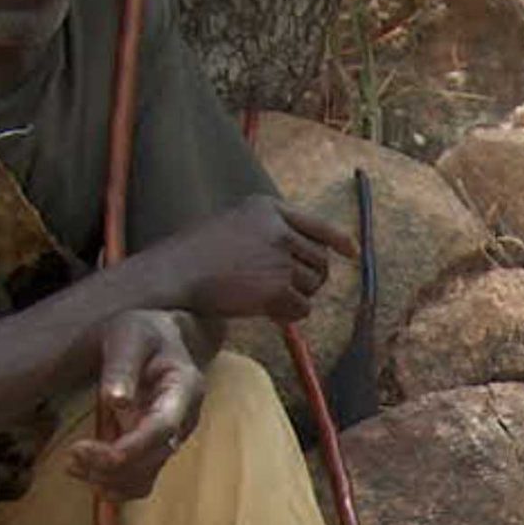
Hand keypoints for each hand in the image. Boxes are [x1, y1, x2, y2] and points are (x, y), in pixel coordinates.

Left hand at [69, 311, 205, 499]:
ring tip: (73, 464)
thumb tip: (115, 401)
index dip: (130, 446)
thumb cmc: (143, 331)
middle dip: (111, 465)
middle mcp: (184, 420)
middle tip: (71, 454)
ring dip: (109, 479)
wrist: (158, 336)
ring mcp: (170, 438)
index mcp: (184, 389)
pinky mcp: (153, 448)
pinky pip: (138, 480)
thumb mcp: (130, 335)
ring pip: (146, 478)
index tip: (87, 450)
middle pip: (154, 459)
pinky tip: (84, 470)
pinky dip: (111, 483)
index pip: (163, 428)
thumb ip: (123, 366)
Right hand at [153, 197, 358, 323]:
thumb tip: (307, 259)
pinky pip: (301, 308)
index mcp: (268, 208)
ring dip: (295, 297)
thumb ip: (269, 233)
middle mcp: (279, 229)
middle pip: (319, 261)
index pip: (315, 224)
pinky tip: (267, 314)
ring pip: (312, 286)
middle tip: (284, 292)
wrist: (172, 276)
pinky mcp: (277, 287)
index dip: (337, 240)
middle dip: (308, 279)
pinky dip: (288, 315)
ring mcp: (279, 258)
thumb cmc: (195, 256)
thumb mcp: (233, 225)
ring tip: (265, 299)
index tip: (351, 251)